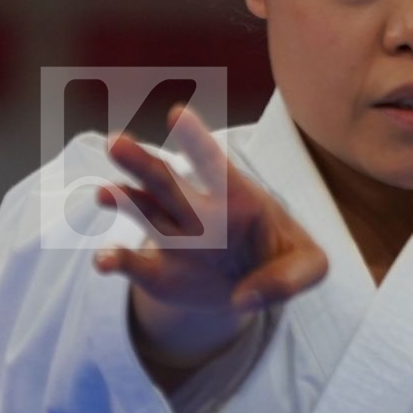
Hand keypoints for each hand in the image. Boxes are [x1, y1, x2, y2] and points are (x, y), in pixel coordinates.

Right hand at [92, 102, 327, 317]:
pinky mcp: (158, 271)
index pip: (215, 163)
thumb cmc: (284, 258)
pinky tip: (104, 263)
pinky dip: (115, 261)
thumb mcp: (309, 266)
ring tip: (103, 193)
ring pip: (141, 211)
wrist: (254, 283)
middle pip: (167, 181)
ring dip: (121, 199)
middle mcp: (197, 210)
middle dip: (143, 162)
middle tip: (116, 141)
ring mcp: (174, 237)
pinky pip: (131, 264)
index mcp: (236, 198)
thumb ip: (292, 277)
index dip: (197, 140)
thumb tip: (246, 297)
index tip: (178, 115)